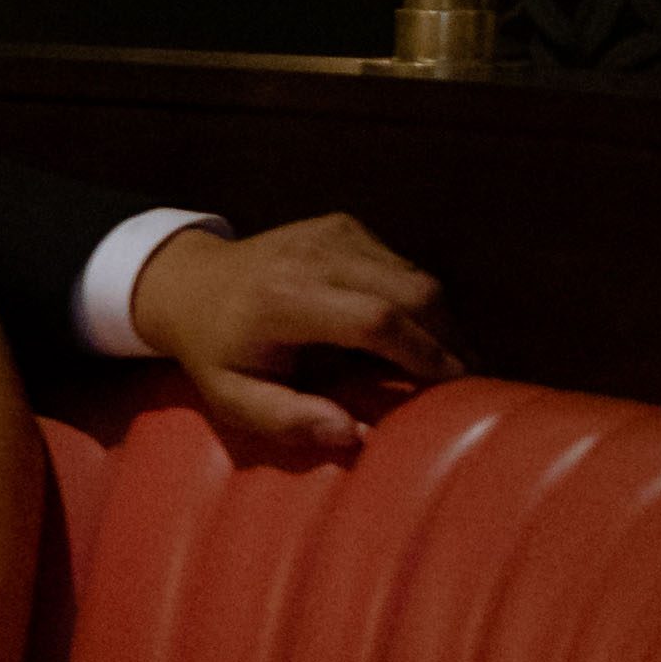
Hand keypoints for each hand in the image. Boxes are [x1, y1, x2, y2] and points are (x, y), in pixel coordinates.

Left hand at [127, 212, 454, 471]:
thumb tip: (354, 435)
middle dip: (449, 336)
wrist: (190, 283)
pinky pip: (401, 263)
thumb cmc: (215, 351)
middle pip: (411, 291)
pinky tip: (421, 332)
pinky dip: (420, 299)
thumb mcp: (234, 398)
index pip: (374, 320)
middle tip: (469, 379)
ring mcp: (333, 233)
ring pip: (415, 275)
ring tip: (454, 361)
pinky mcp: (345, 226)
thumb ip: (289, 420)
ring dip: (442, 319)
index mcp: (284, 300)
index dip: (421, 352)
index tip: (453, 385)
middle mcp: (315, 256)